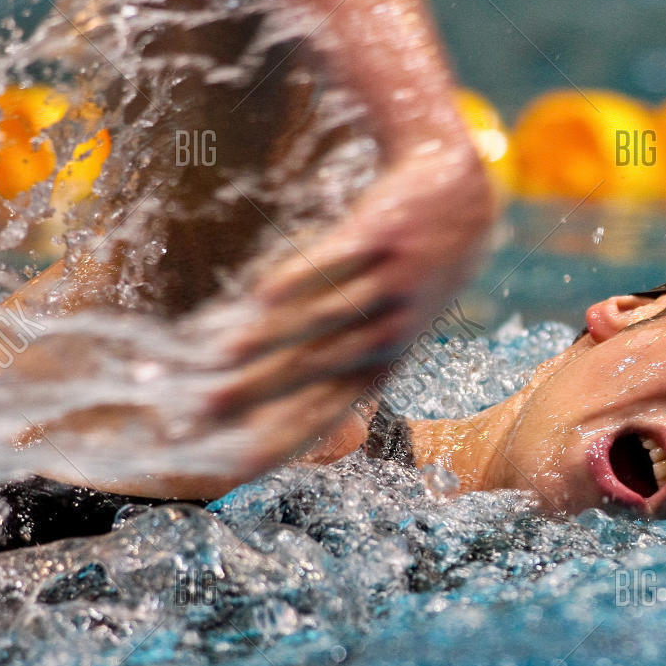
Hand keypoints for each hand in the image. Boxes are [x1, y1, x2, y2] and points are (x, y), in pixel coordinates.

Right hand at [204, 136, 495, 418]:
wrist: (462, 198)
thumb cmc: (405, 274)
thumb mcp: (380, 326)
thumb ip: (325, 356)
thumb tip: (250, 383)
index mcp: (381, 363)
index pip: (323, 414)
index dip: (278, 439)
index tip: (233, 467)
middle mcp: (389, 332)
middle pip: (314, 372)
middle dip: (258, 395)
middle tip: (203, 411)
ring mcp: (390, 284)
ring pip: (324, 321)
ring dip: (272, 340)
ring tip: (221, 356)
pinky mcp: (386, 235)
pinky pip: (337, 261)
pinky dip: (301, 278)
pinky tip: (261, 294)